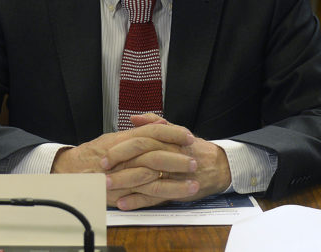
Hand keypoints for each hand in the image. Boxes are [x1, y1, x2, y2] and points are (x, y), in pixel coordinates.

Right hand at [51, 114, 197, 207]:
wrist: (71, 170)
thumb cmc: (95, 153)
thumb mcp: (117, 136)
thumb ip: (139, 131)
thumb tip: (161, 124)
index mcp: (125, 139)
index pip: (152, 132)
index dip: (172, 133)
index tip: (189, 136)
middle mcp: (124, 156)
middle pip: (155, 154)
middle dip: (177, 159)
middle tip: (194, 161)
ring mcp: (121, 175)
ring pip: (152, 178)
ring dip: (174, 183)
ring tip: (192, 184)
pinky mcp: (120, 192)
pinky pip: (142, 196)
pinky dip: (158, 197)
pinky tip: (173, 199)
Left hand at [103, 115, 230, 210]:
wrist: (219, 166)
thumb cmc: (194, 149)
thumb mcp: (176, 131)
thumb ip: (154, 124)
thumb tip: (134, 118)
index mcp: (168, 139)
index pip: (141, 140)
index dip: (121, 148)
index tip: (104, 154)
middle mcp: (170, 154)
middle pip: (141, 157)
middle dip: (119, 164)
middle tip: (100, 170)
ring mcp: (173, 174)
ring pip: (146, 178)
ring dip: (124, 183)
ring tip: (105, 187)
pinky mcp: (177, 191)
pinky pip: (155, 196)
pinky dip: (138, 201)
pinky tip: (122, 202)